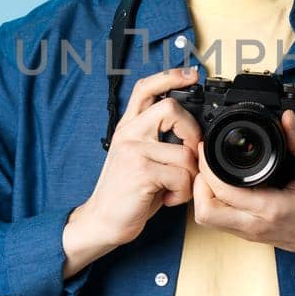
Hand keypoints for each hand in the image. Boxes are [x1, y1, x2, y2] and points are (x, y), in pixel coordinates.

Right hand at [69, 66, 202, 255]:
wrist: (102, 221)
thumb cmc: (126, 193)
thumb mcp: (138, 158)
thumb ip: (156, 139)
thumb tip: (192, 131)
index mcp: (128, 127)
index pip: (146, 89)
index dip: (170, 76)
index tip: (190, 74)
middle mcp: (129, 134)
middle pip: (171, 108)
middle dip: (191, 132)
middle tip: (189, 153)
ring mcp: (133, 151)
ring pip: (184, 151)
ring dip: (189, 176)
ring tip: (173, 187)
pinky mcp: (141, 171)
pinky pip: (181, 176)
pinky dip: (181, 193)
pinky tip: (166, 198)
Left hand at [192, 107, 294, 274]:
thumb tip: (286, 118)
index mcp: (272, 208)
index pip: (223, 191)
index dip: (207, 168)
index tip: (207, 148)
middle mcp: (256, 225)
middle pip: (204, 213)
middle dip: (197, 185)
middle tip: (204, 164)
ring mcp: (251, 233)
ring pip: (208, 220)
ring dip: (203, 196)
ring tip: (211, 173)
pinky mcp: (251, 235)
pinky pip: (220, 222)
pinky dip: (213, 203)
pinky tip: (223, 185)